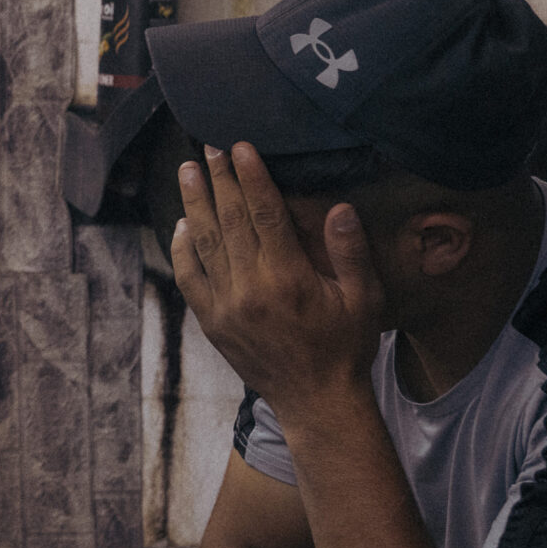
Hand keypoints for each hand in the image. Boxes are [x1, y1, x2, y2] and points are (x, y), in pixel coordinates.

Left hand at [171, 144, 384, 423]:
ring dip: (194, 204)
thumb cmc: (345, 347)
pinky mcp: (211, 321)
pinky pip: (189, 277)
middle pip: (228, 220)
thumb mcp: (364, 299)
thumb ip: (351, 252)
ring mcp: (225, 305)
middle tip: (208, 148)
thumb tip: (340, 207)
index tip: (239, 147)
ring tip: (188, 172)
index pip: (263, 213)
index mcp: (288, 277)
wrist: (315, 400)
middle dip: (218, 179)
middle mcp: (250, 288)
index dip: (250, 176)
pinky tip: (183, 224)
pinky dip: (182, 248)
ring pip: (204, 243)